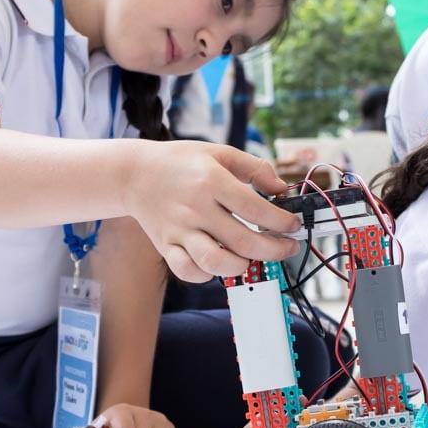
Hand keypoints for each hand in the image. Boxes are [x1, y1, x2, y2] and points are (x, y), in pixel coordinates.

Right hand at [124, 141, 300, 281]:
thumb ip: (254, 168)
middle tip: (288, 248)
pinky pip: (187, 271)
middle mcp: (195, 208)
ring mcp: (179, 230)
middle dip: (274, 250)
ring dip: (241, 266)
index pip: (255, 208)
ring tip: (251, 258)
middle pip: (242, 241)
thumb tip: (281, 188)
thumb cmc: (181, 162)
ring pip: (214, 262)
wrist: (134, 173)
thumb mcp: (219, 152)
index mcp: (211, 181)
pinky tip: (220, 264)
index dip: (281, 221)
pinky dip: (206, 275)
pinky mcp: (166, 246)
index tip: (294, 226)